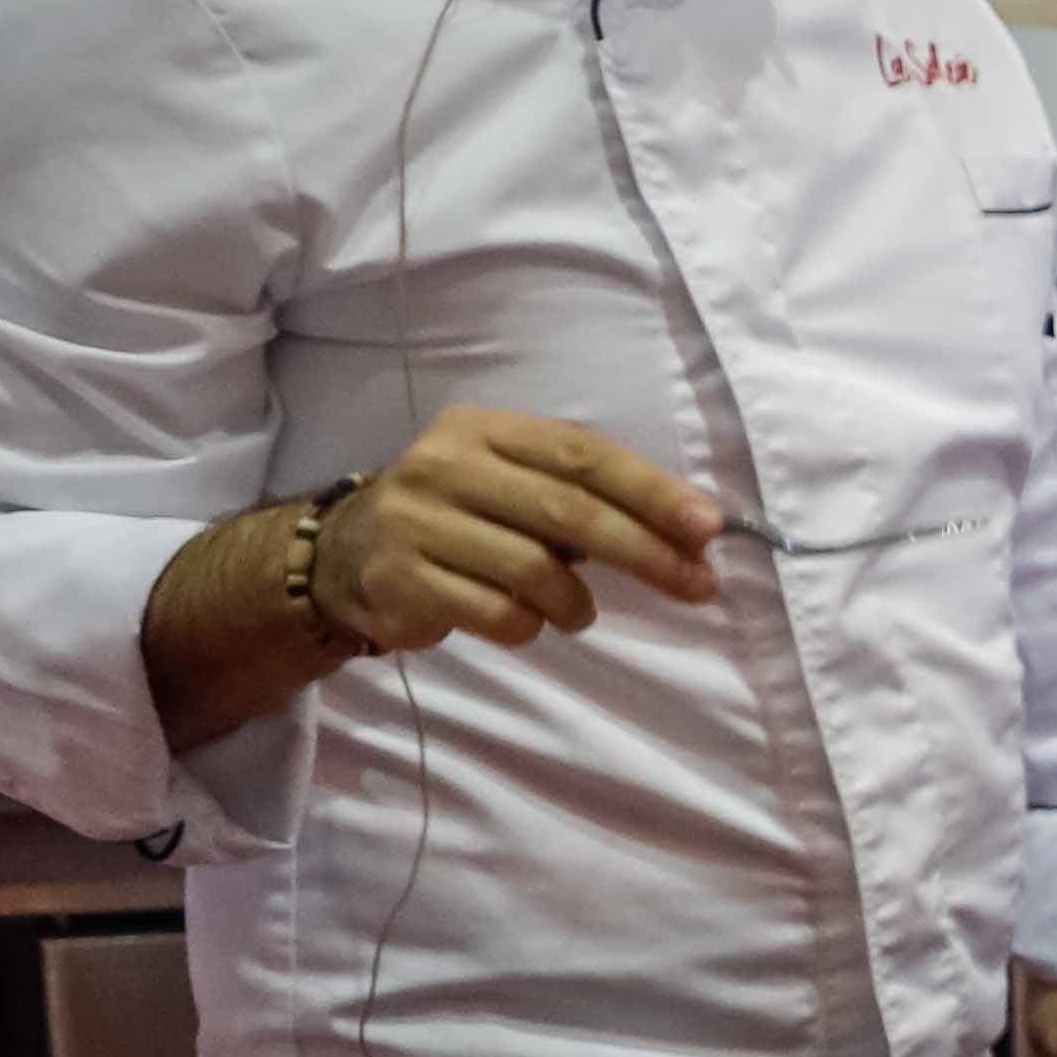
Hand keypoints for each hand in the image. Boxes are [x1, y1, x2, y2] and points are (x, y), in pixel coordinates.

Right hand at [315, 405, 722, 652]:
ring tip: (579, 612)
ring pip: (533, 569)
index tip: (708, 528)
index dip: (651, 491)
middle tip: (697, 585)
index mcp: (484, 430)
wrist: (348, 555)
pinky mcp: (398, 578)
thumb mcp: (514, 485)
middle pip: (567, 510)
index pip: (582, 454)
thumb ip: (586, 496)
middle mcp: (445, 465)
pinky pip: (494, 611)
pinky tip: (528, 622)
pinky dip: (528, 625)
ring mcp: (415, 521)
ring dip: (576, 602)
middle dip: (645, 552)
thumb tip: (689, 532)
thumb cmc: (462, 517)